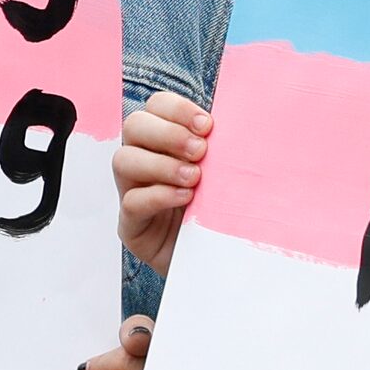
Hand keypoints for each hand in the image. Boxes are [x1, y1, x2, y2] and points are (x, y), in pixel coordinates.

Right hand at [117, 92, 211, 275]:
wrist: (219, 262)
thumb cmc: (221, 213)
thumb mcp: (226, 174)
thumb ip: (225, 147)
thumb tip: (246, 119)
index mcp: (164, 141)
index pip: (156, 107)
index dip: (177, 110)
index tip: (207, 126)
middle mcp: (143, 161)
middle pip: (134, 126)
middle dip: (168, 134)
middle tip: (200, 151)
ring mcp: (132, 192)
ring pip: (124, 160)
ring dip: (162, 164)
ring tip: (194, 178)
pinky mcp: (132, 225)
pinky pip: (132, 202)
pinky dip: (159, 195)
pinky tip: (185, 198)